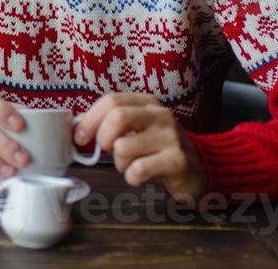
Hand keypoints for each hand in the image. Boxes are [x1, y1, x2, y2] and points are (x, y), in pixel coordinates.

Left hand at [75, 93, 206, 202]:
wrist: (199, 169)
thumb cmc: (159, 148)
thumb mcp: (138, 129)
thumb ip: (112, 124)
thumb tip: (78, 129)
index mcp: (147, 102)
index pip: (111, 101)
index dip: (90, 120)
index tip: (80, 138)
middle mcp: (161, 115)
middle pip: (117, 118)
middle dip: (103, 139)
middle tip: (108, 152)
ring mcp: (171, 137)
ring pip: (124, 148)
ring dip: (119, 163)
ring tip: (131, 165)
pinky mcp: (178, 161)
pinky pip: (138, 169)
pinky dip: (131, 177)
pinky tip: (140, 176)